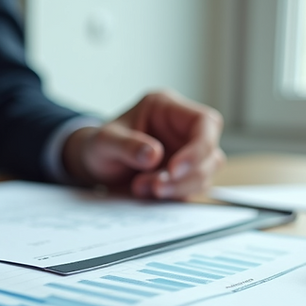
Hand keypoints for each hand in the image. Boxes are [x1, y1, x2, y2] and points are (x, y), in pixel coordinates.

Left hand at [62, 90, 224, 198]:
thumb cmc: (99, 145)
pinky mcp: (183, 175)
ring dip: (178, 189)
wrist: (95, 165)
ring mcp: (186, 153)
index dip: (199, 148)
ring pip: (204, 175)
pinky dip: (172, 197)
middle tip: (155, 187)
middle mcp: (183, 129)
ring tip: (141, 188)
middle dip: (186, 176)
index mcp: (168, 108)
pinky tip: (146, 192)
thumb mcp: (104, 142)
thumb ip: (127, 146)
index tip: (174, 170)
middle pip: (210, 153)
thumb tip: (154, 155)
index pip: (205, 122)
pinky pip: (191, 190)